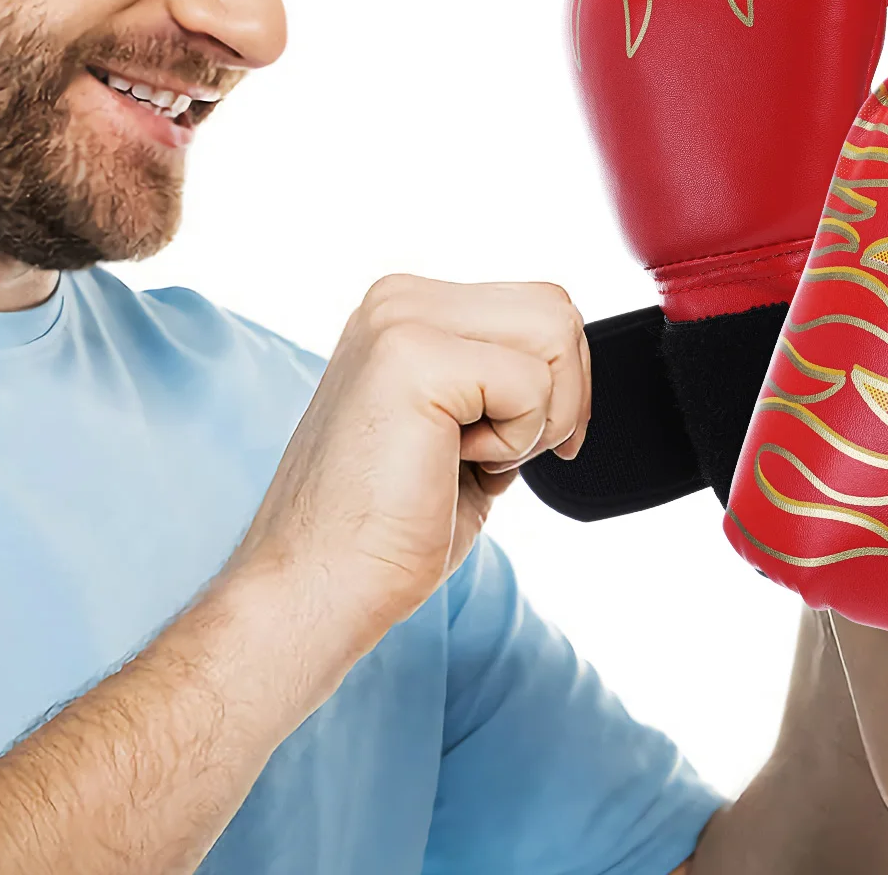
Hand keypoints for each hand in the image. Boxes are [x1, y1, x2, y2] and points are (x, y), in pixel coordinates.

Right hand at [225, 277, 589, 675]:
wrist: (316, 589)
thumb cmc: (388, 528)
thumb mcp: (463, 427)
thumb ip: (504, 378)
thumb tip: (570, 367)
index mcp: (408, 307)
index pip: (542, 306)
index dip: (563, 383)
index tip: (525, 445)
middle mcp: (400, 299)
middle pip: (557, 310)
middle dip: (563, 398)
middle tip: (498, 457)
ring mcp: (401, 319)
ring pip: (555, 335)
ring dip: (539, 418)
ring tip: (467, 457)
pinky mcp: (412, 357)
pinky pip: (532, 385)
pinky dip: (514, 444)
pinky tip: (448, 466)